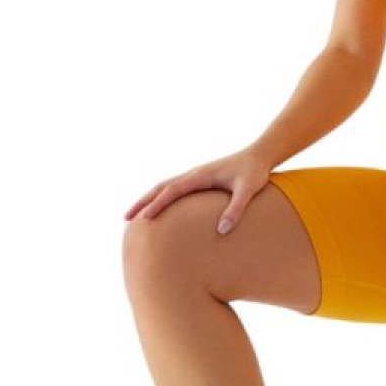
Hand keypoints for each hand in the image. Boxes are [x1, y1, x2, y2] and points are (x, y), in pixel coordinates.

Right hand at [123, 147, 274, 234]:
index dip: (157, 204)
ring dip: (149, 199)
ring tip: (135, 216)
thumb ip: (236, 209)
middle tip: (125, 218)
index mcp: (201, 175)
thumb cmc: (254, 172)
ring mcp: (196, 176)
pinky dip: (161, 197)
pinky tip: (159, 208)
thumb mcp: (248, 190)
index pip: (173, 190)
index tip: (144, 218)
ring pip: (165, 187)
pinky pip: (175, 188)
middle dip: (143, 202)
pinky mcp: (200, 179)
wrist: (260, 154)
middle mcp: (194, 174)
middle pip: (161, 187)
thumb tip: (221, 230)